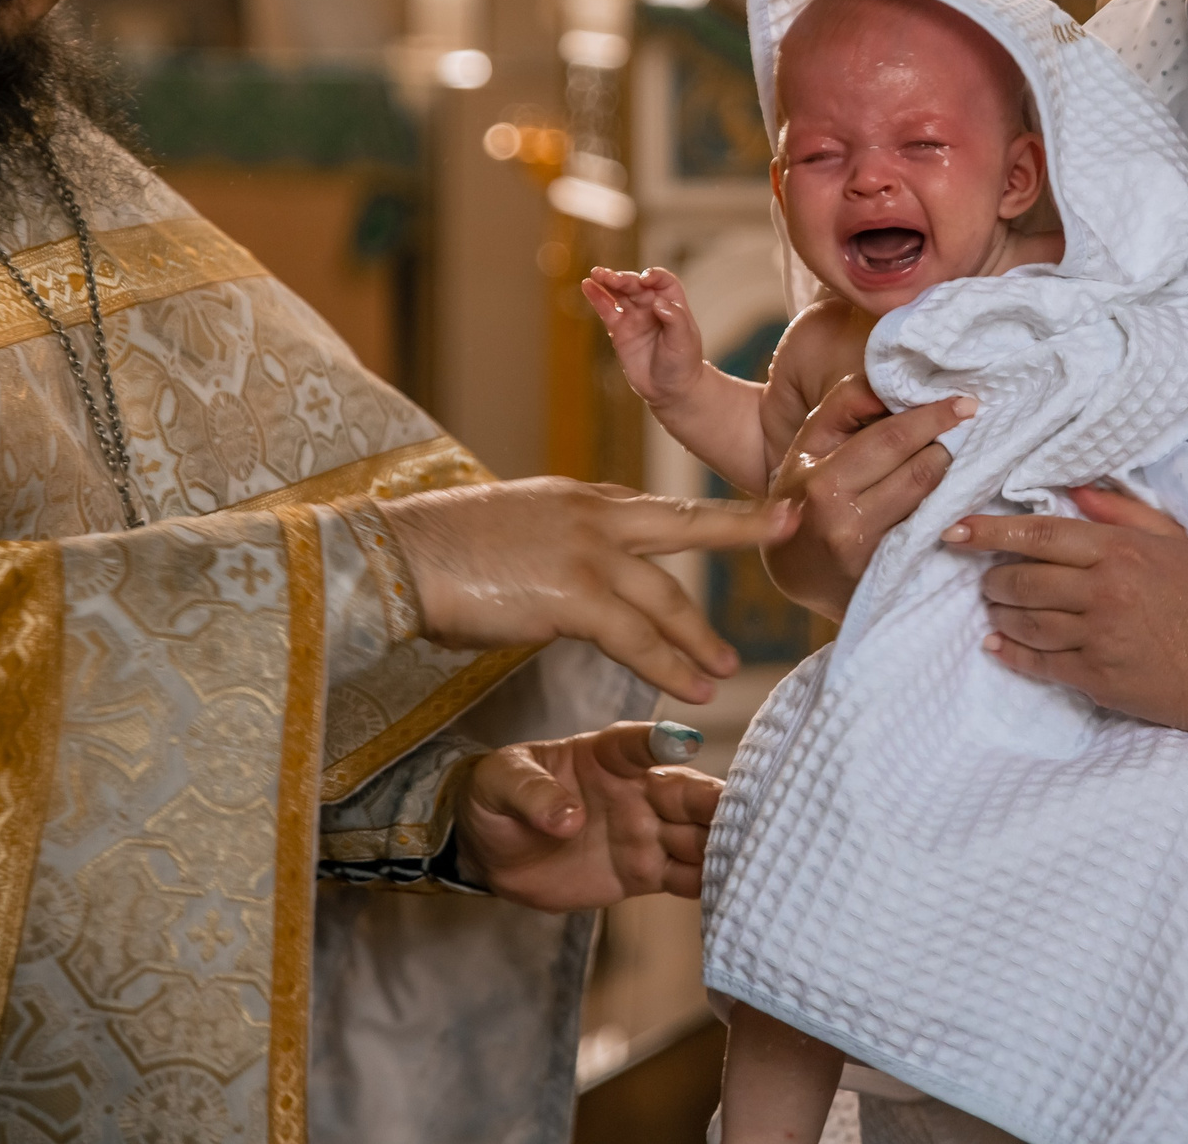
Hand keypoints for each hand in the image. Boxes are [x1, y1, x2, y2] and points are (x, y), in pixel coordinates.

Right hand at [385, 477, 793, 701]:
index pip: (656, 510)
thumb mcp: (514, 531)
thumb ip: (558, 546)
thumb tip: (571, 574)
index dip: (705, 516)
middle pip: (687, 522)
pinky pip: (635, 637)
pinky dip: (668, 664)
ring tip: (726, 668)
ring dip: (699, 637)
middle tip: (792, 524)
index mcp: (580, 499)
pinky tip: (692, 688)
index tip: (750, 513)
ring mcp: (587, 551)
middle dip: (744, 525)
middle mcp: (593, 515)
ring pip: (666, 596)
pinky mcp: (572, 593)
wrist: (395, 555)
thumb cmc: (439, 551)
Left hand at [453, 722, 723, 911]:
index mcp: (607, 754)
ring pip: (697, 836)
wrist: (492, 850)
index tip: (686, 746)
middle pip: (687, 793)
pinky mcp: (644, 873)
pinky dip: (711, 883)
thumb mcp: (500, 781)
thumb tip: (567, 818)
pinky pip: (686, 877)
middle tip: (749, 813)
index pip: (640, 744)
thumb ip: (532, 793)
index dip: (663, 743)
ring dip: (725, 845)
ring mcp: (647, 831)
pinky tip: (738, 889)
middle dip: (718, 802)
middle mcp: (639, 789)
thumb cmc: (498, 796)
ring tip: (758, 857)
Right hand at [582, 266, 704, 410]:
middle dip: (624, 279)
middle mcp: (652, 306)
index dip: (654, 276)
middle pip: (637, 285)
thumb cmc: (683, 363)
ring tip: (596, 274)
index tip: (645, 279)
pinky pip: (607, 310)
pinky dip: (597, 298)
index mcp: (673, 304)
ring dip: (608, 282)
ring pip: (620, 294)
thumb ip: (674, 319)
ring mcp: (635, 317)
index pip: (663, 281)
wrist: (670, 390)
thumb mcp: (684, 341)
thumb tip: (658, 303)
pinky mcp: (619, 330)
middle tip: (611, 278)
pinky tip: (588, 286)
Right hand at [762, 377, 971, 619]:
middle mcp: (845, 519)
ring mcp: (869, 552)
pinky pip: (930, 528)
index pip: (892, 438)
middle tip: (967, 425)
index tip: (964, 402)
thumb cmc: (803, 494)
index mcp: (823, 481)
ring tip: (954, 453)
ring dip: (950, 472)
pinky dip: (947, 505)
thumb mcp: (807, 446)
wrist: (793, 570)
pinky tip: (953, 490)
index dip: (933, 417)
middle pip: (920, 470)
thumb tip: (888, 383)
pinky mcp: (888, 572)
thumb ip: (843, 406)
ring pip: (931, 499)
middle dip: (947, 443)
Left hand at [955, 485, 1187, 736]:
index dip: (989, 532)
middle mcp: (1105, 591)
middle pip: (1023, 579)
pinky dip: (1010, 653)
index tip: (954, 530)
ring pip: (1024, 621)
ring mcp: (1099, 637)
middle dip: (993, 577)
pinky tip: (997, 646)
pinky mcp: (1098, 677)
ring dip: (999, 613)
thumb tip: (1074, 489)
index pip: (1039, 535)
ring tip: (996, 607)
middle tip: (987, 577)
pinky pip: (1038, 662)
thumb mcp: (1176, 543)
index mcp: (1121, 552)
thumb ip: (1122, 513)